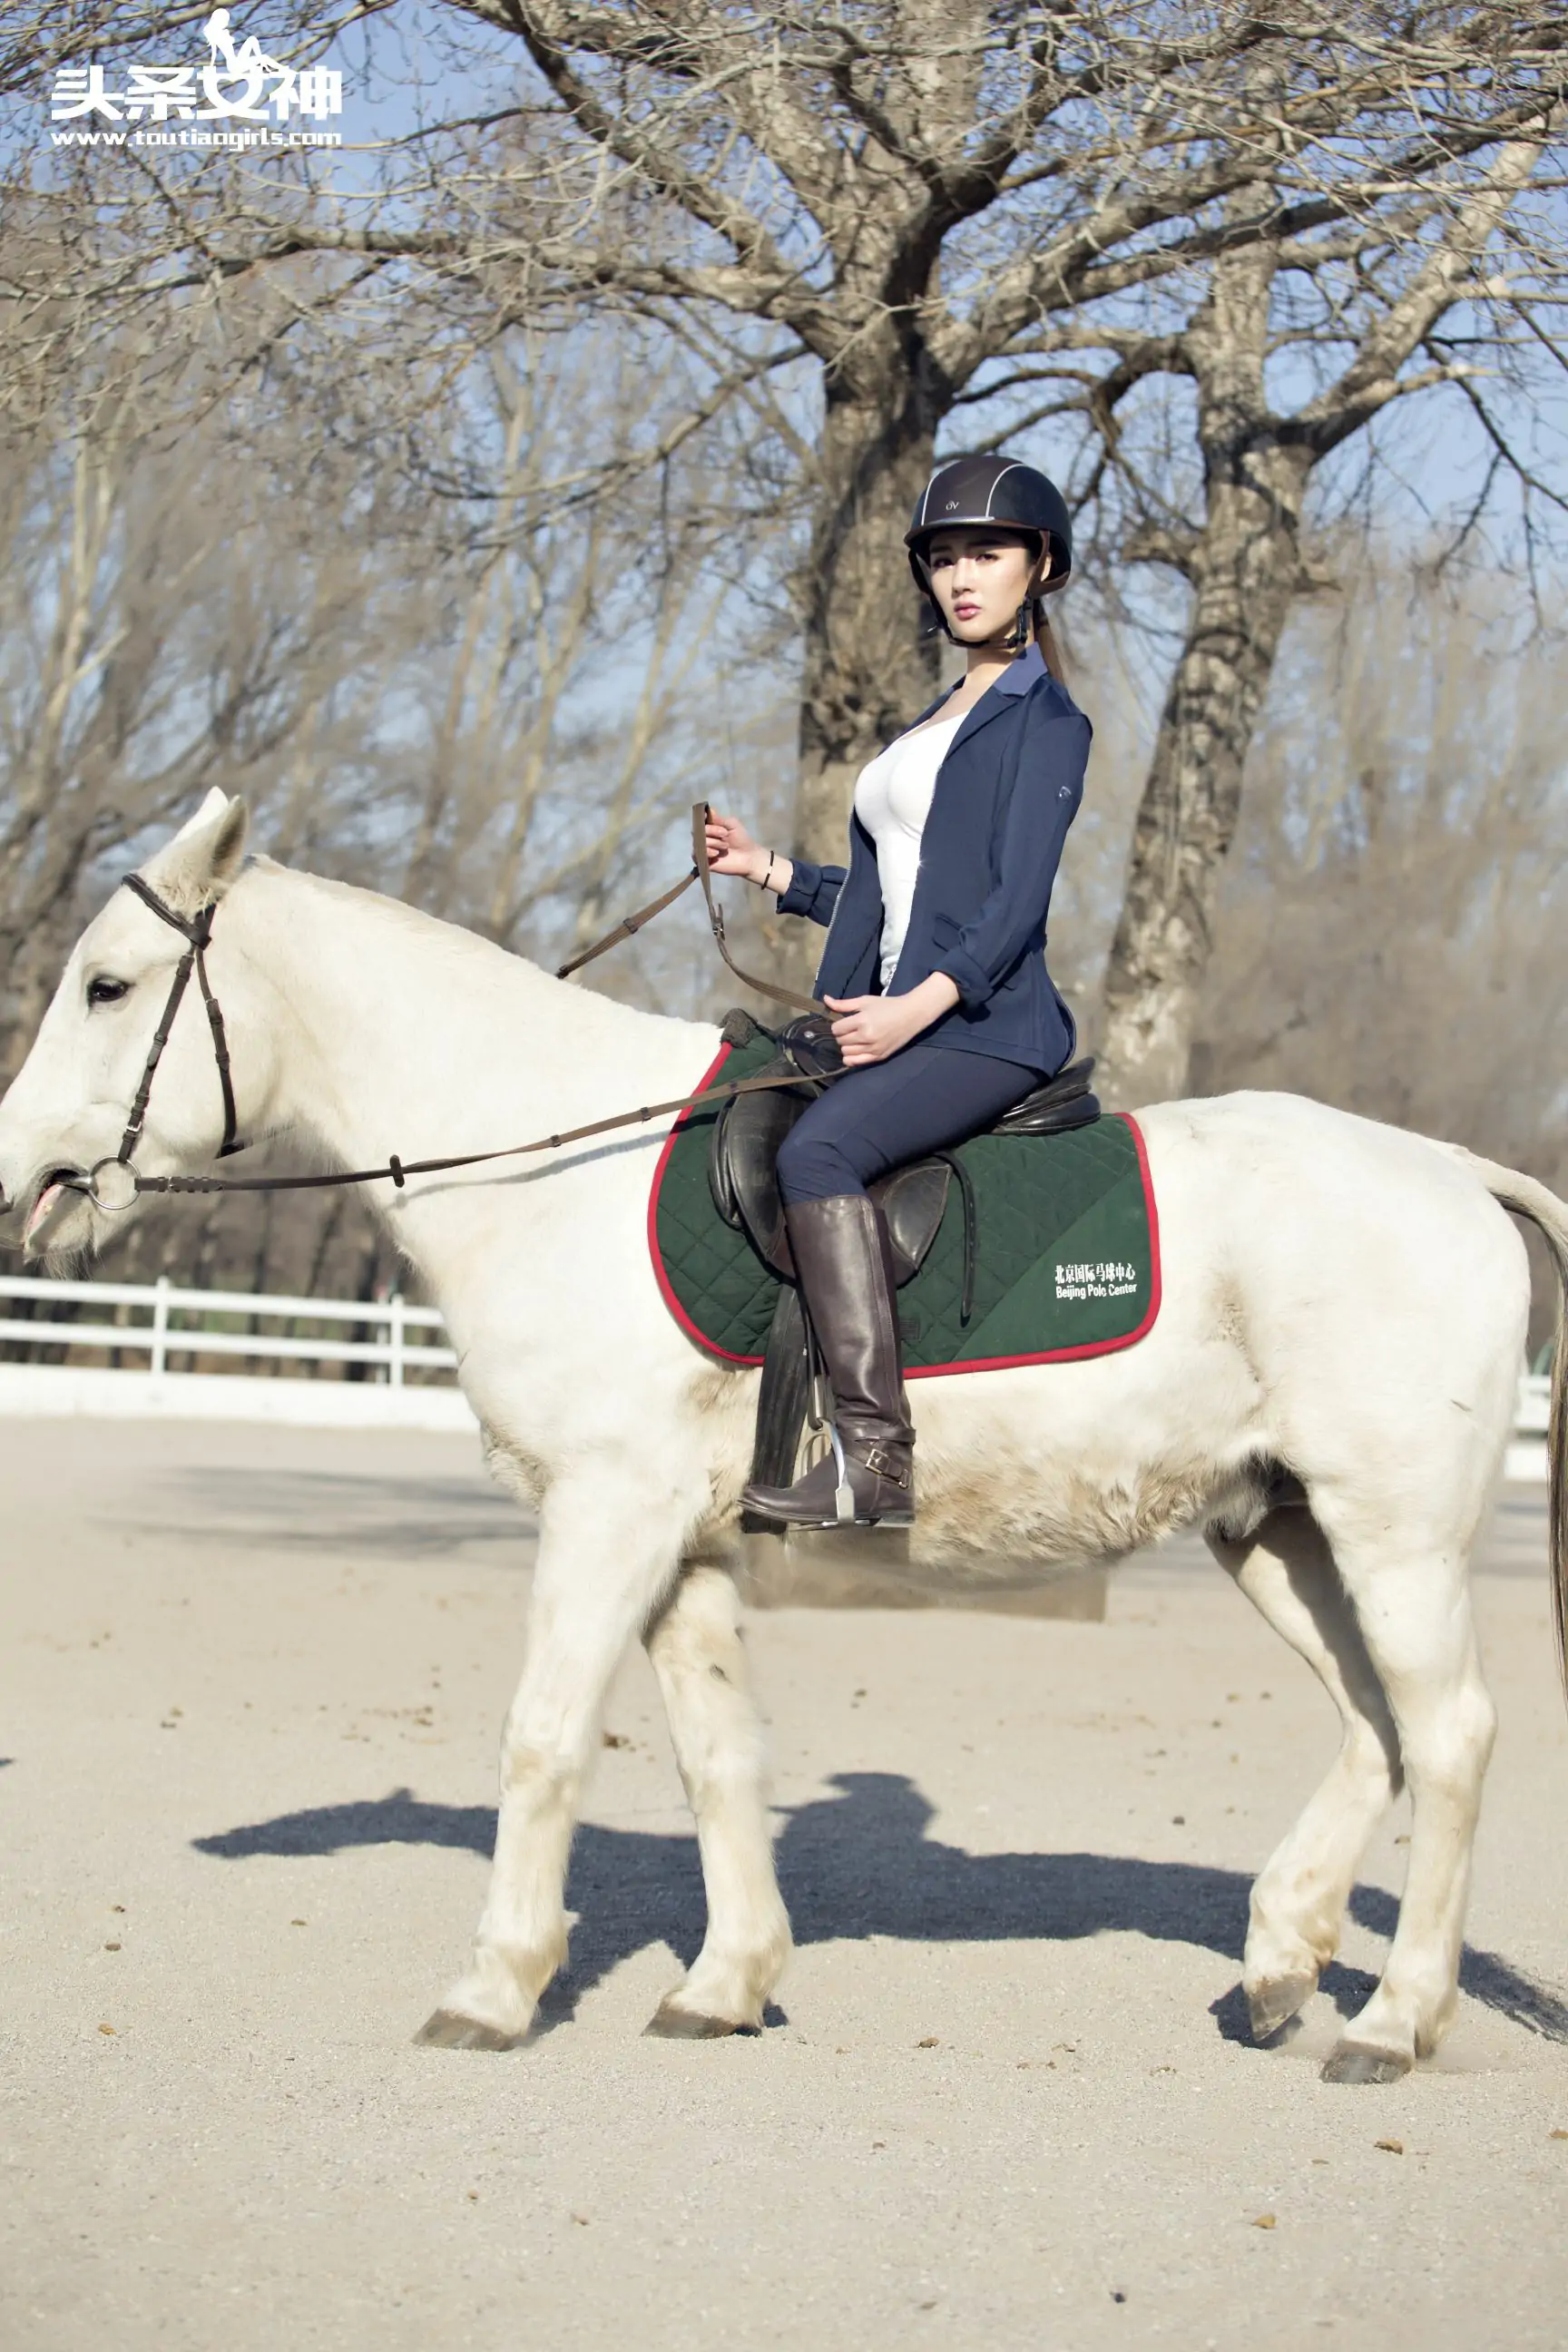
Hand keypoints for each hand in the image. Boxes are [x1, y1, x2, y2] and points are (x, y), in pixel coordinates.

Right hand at [704, 810, 769, 883]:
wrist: (748, 857)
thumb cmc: (741, 839)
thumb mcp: (732, 824)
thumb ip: (719, 819)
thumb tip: (708, 810)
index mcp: (710, 828)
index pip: (700, 821)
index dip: (704, 820)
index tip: (712, 819)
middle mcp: (705, 838)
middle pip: (697, 831)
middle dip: (712, 830)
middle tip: (725, 833)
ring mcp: (703, 850)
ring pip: (698, 842)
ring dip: (713, 842)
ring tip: (725, 846)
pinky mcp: (704, 861)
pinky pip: (696, 854)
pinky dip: (707, 852)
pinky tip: (717, 853)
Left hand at [824, 974, 959, 1065]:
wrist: (911, 1015)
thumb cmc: (888, 1005)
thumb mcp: (865, 1001)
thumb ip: (843, 1004)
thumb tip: (825, 999)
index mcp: (862, 1021)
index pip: (836, 1029)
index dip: (838, 1025)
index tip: (845, 1022)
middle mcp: (866, 1037)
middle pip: (840, 1041)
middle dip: (843, 1035)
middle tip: (852, 1029)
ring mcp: (873, 1049)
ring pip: (846, 1053)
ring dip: (847, 1046)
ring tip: (856, 1038)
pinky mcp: (879, 1057)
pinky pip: (856, 1063)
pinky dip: (851, 1058)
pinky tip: (855, 1050)